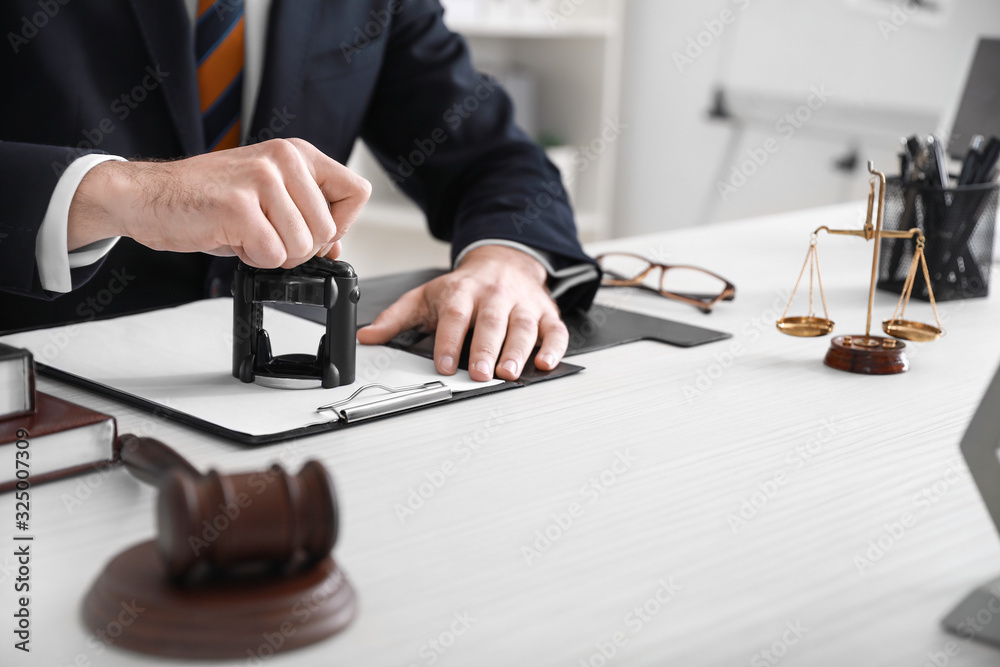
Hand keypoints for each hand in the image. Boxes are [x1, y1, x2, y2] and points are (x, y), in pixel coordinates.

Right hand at [67, 138, 370, 268]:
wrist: (146, 196)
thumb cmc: (206, 197)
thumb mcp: (268, 196)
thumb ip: (306, 213)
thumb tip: (336, 248)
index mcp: (297, 153)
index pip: (357, 192)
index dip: (341, 224)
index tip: (313, 233)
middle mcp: (284, 159)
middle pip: (329, 230)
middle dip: (300, 249)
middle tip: (267, 237)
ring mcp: (261, 180)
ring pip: (302, 247)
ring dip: (274, 255)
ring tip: (246, 234)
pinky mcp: (239, 207)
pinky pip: (272, 255)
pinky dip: (253, 259)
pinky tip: (232, 239)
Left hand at [357, 245, 568, 380]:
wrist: (503, 260)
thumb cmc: (465, 287)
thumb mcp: (426, 296)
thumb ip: (396, 319)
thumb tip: (367, 337)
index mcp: (462, 292)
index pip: (454, 315)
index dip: (449, 340)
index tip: (444, 364)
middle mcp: (494, 296)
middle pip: (491, 321)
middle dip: (485, 348)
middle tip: (480, 374)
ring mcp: (522, 304)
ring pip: (523, 326)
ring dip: (518, 351)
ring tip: (509, 372)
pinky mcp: (546, 312)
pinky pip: (554, 330)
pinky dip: (553, 347)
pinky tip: (546, 362)